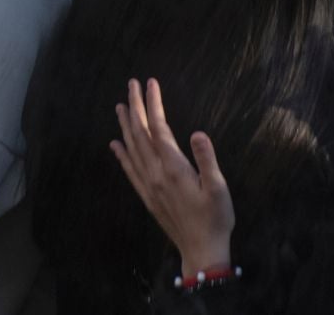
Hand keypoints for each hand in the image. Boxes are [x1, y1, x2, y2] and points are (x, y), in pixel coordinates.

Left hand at [111, 78, 233, 276]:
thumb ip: (207, 159)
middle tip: (131, 84)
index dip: (153, 104)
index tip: (150, 83)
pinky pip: (129, 170)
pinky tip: (115, 145)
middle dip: (136, 107)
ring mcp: (149, 185)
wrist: (201, 250)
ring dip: (126, 126)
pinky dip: (121, 154)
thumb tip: (197, 133)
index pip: (159, 128)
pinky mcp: (147, 196)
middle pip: (141, 134)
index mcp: (173, 168)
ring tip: (120, 107)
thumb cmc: (215, 218)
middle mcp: (156, 173)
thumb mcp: (218, 188)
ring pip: (132, 149)